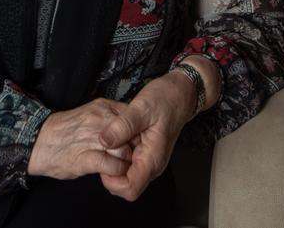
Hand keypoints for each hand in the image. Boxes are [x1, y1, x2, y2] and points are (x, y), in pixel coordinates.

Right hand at [28, 99, 132, 179]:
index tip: (135, 143)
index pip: (134, 119)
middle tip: (129, 157)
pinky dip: (115, 172)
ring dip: (126, 163)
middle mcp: (101, 121)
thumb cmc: (65, 130)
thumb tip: (131, 127)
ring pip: (126, 152)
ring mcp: (94, 139)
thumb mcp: (90, 113)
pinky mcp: (87, 158)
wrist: (38, 141)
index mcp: (103, 108)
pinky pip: (112, 167)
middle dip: (134, 150)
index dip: (137, 134)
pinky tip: (109, 172)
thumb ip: (110, 118)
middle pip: (133, 137)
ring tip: (120, 166)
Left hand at [97, 72, 192, 200]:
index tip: (104, 160)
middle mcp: (152, 165)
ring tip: (111, 138)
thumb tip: (104, 141)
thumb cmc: (165, 99)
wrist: (180, 94)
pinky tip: (116, 136)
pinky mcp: (144, 153)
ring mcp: (148, 160)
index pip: (130, 190)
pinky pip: (127, 163)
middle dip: (110, 171)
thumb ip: (123, 126)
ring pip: (124, 175)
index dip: (112, 181)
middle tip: (104, 146)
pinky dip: (117, 154)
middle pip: (125, 186)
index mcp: (152, 159)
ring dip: (113, 162)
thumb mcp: (141, 107)